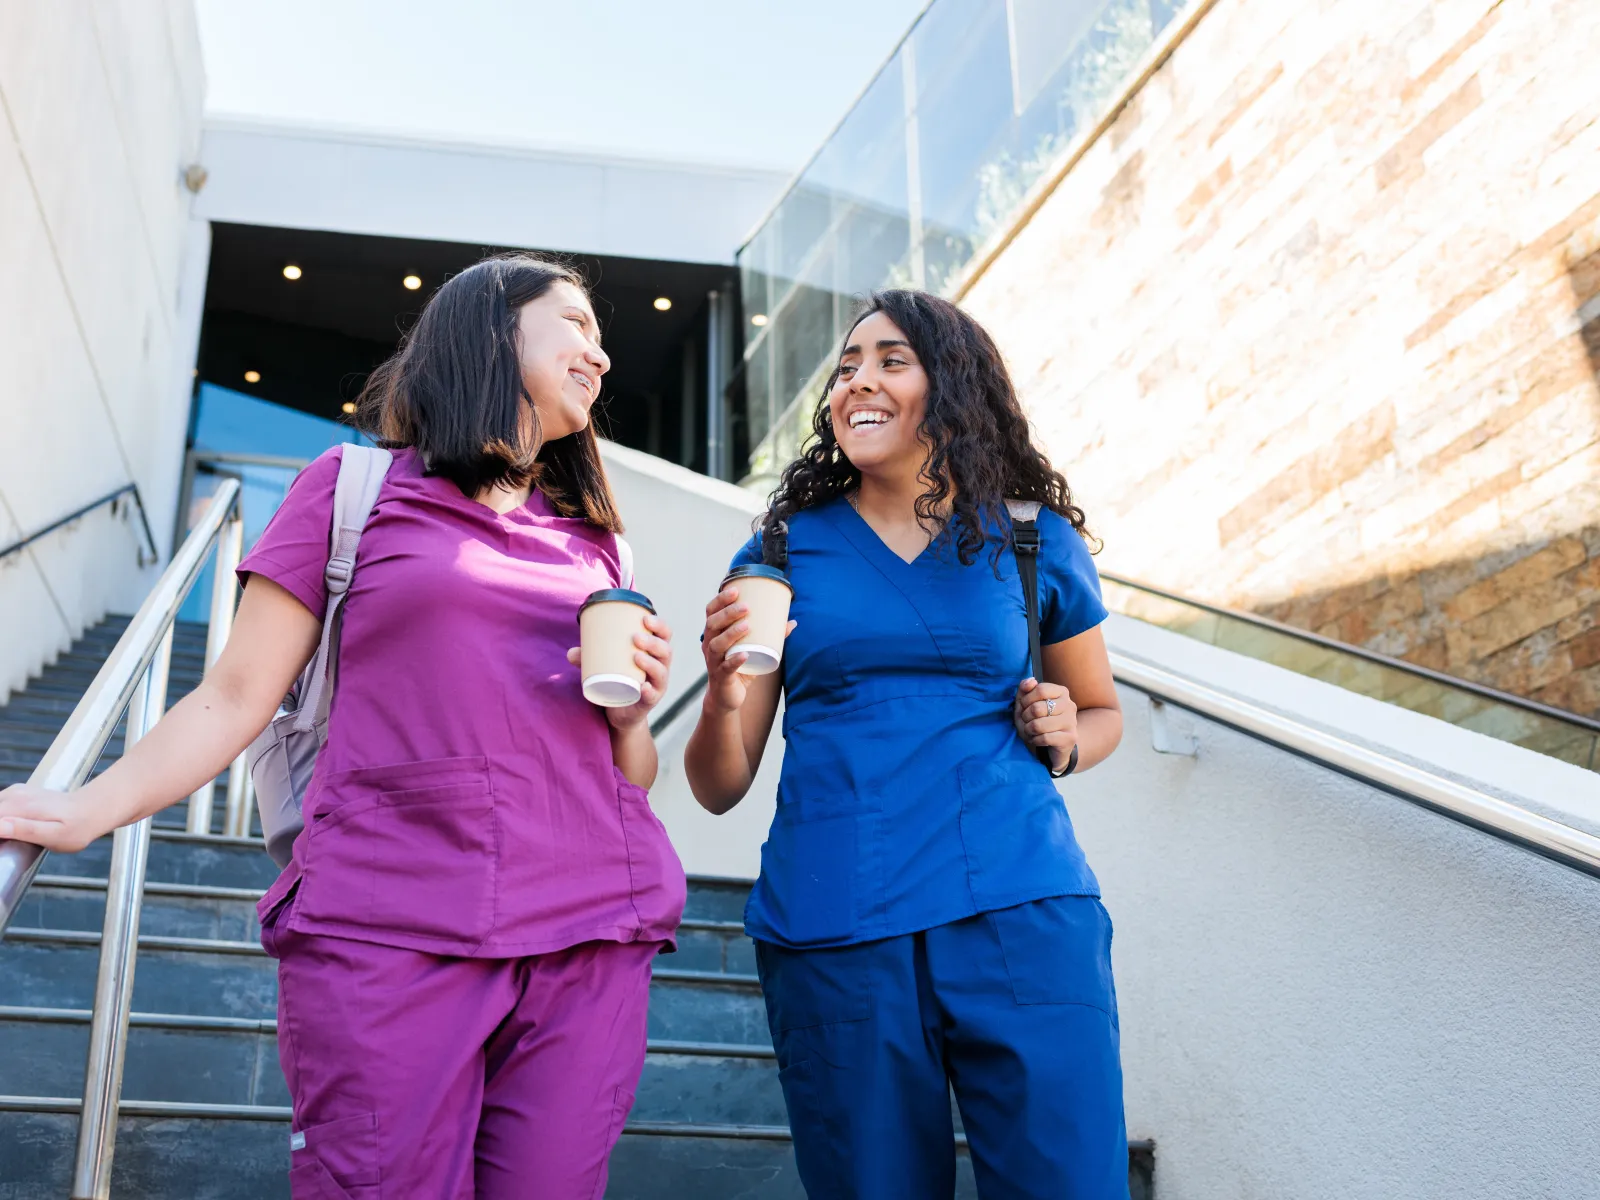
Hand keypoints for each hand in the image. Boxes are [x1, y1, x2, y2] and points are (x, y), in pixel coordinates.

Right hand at [0, 784, 115, 853]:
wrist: (93, 809)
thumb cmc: (78, 826)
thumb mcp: (55, 836)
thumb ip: (25, 830)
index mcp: (19, 806)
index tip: (2, 844)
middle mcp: (14, 795)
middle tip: (7, 845)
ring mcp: (15, 793)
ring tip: (9, 840)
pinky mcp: (17, 795)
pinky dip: (0, 820)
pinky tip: (8, 832)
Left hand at [567, 614, 672, 730]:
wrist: (622, 713)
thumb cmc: (618, 681)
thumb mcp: (605, 666)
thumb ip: (589, 659)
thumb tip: (570, 653)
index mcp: (654, 653)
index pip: (665, 635)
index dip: (660, 625)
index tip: (645, 618)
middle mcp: (660, 668)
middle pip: (665, 651)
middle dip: (653, 642)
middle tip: (635, 638)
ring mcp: (657, 686)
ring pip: (661, 672)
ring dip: (651, 663)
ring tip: (636, 657)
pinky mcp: (650, 702)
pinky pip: (653, 695)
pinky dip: (649, 691)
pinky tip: (643, 686)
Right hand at [699, 585, 794, 714]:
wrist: (726, 697)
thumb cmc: (739, 667)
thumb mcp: (753, 649)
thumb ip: (771, 636)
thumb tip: (792, 622)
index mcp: (714, 634)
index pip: (711, 612)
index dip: (720, 600)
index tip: (736, 590)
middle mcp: (709, 645)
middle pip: (712, 624)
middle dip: (728, 613)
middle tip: (746, 607)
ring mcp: (713, 662)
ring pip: (717, 644)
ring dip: (731, 633)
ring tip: (747, 625)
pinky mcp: (721, 677)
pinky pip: (725, 668)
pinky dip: (735, 660)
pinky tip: (744, 654)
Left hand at [1014, 677, 1077, 771]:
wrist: (1055, 745)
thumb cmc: (1038, 720)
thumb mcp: (1027, 704)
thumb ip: (1025, 689)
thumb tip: (1030, 681)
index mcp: (1061, 692)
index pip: (1040, 690)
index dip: (1026, 700)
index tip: (1024, 707)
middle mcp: (1069, 705)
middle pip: (1037, 708)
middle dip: (1025, 717)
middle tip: (1026, 722)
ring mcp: (1071, 722)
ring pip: (1039, 725)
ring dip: (1028, 730)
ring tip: (1030, 731)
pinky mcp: (1070, 738)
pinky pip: (1045, 738)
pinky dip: (1035, 740)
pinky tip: (1037, 739)